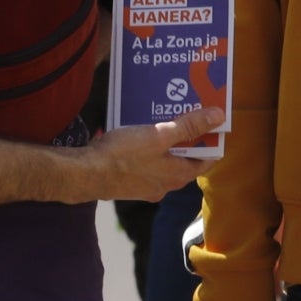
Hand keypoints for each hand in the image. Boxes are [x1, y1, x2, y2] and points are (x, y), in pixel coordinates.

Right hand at [72, 106, 223, 200]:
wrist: (82, 174)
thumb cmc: (122, 156)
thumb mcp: (159, 135)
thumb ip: (189, 127)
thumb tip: (219, 116)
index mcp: (178, 176)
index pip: (207, 160)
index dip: (213, 140)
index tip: (214, 122)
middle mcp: (165, 185)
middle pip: (185, 159)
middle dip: (188, 137)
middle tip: (189, 114)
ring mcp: (145, 186)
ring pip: (164, 160)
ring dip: (167, 142)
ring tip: (165, 118)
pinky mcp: (128, 182)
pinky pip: (146, 163)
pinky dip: (149, 149)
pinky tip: (141, 132)